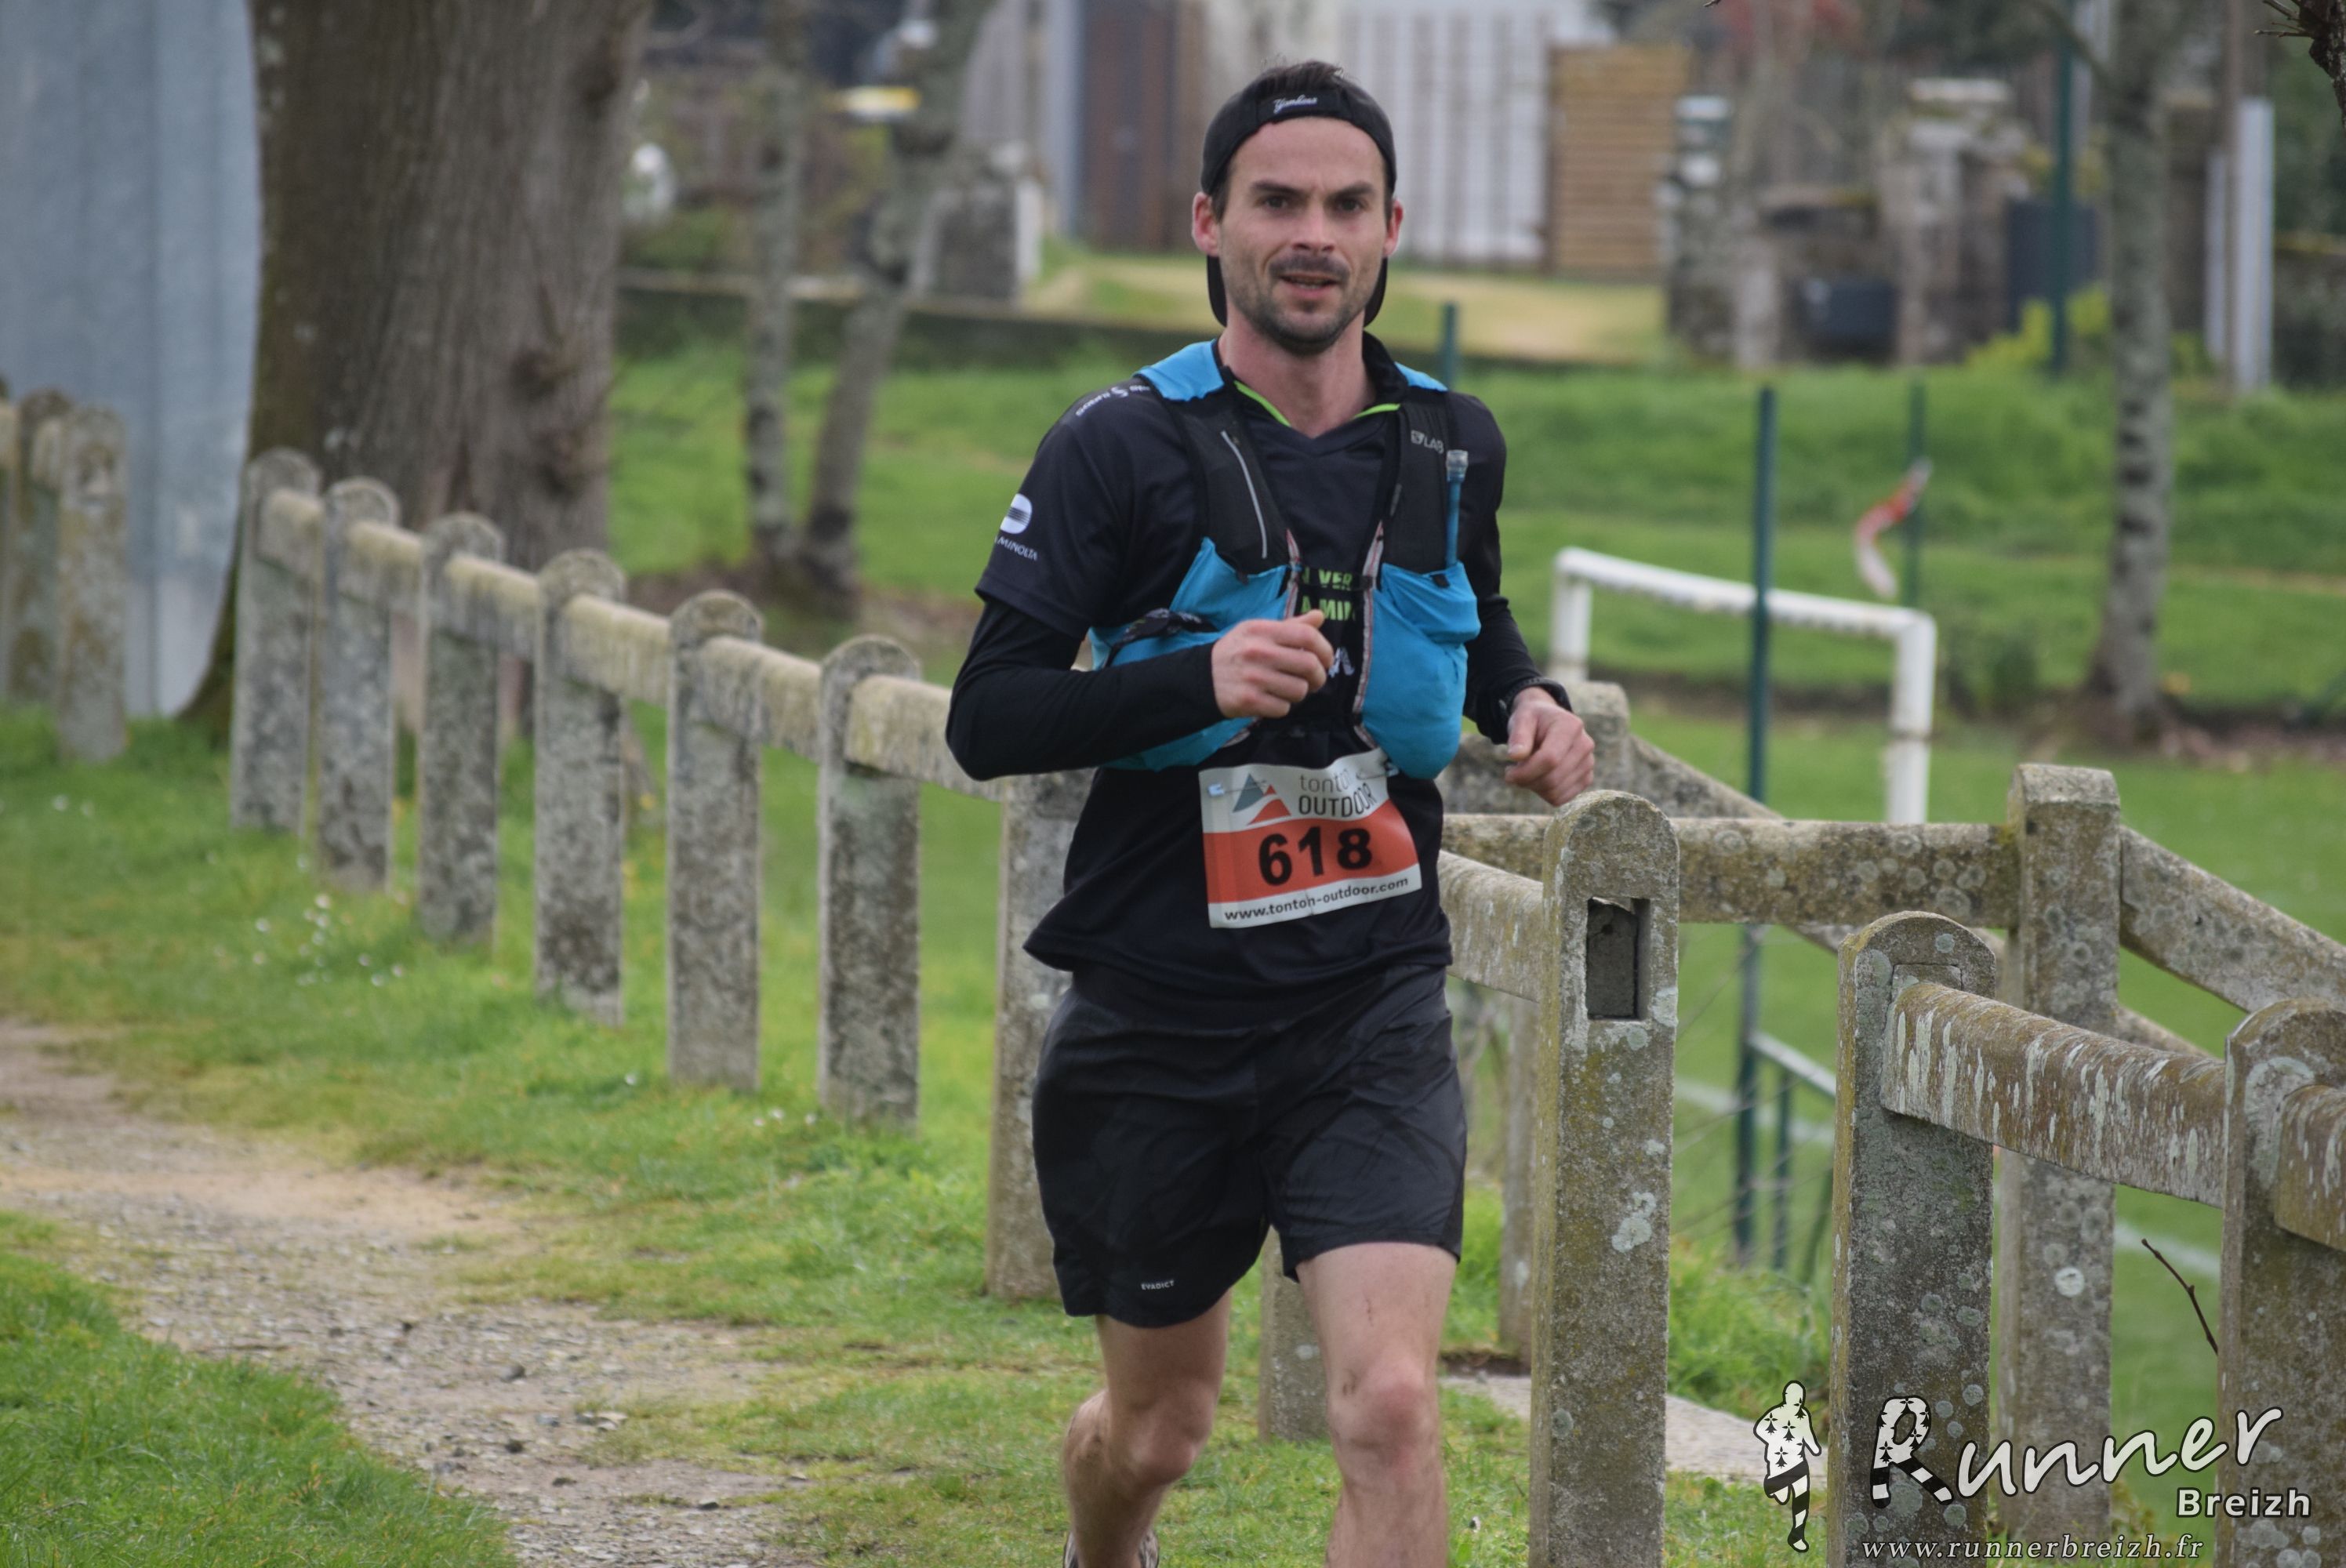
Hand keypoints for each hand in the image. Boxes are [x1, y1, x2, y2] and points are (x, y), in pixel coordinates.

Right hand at [1212, 610, 1333, 718]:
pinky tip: (1272, 699)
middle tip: (1314, 680)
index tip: (1326, 660)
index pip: (1307, 635)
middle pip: (1309, 665)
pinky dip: (1283, 707)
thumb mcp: (1258, 631)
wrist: (1203, 677)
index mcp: (1262, 630)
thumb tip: (1320, 616)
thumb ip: (1290, 626)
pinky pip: (1283, 708)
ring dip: (1299, 693)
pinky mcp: (1249, 701)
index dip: (1325, 649)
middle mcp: (1258, 651)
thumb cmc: (1238, 652)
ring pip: (1299, 690)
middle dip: (1318, 676)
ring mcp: (1253, 677)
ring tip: (1288, 689)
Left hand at [1504, 687, 1593, 805]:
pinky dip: (1543, 793)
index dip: (1526, 771)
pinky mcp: (1586, 778)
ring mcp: (1588, 764)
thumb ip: (1518, 736)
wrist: (1548, 723)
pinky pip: (1561, 798)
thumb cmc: (1533, 720)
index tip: (1508, 772)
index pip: (1550, 759)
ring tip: (1526, 771)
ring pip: (1555, 792)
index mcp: (1571, 726)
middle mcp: (1585, 745)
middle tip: (1512, 772)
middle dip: (1526, 781)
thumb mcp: (1521, 719)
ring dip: (1533, 787)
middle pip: (1552, 779)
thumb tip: (1515, 755)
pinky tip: (1537, 778)